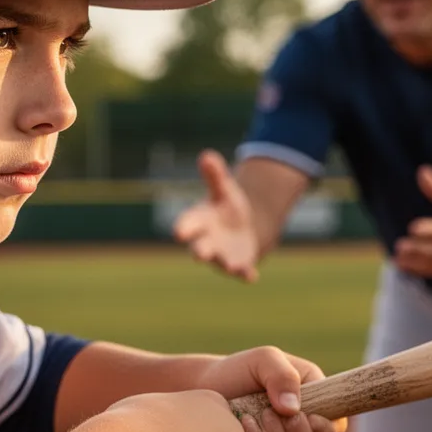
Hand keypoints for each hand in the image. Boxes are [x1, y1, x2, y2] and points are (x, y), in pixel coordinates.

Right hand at [173, 150, 259, 281]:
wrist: (244, 228)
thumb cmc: (226, 207)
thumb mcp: (223, 189)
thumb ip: (214, 175)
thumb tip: (207, 154)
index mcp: (199, 222)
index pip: (188, 225)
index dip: (184, 228)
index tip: (179, 231)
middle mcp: (207, 241)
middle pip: (200, 248)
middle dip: (200, 250)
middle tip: (198, 254)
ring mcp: (222, 255)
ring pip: (221, 262)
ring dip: (225, 264)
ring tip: (231, 266)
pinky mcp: (239, 264)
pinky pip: (241, 271)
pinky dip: (245, 274)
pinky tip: (252, 277)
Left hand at [196, 347, 347, 431]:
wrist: (201, 387)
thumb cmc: (236, 369)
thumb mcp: (262, 360)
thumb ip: (282, 376)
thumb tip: (294, 410)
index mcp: (313, 400)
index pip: (336, 426)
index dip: (325, 430)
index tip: (302, 418)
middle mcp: (300, 427)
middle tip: (268, 413)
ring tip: (248, 418)